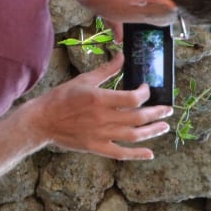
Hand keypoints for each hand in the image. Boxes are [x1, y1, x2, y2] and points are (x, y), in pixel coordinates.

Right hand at [26, 54, 172, 159]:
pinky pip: (121, 153)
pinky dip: (137, 155)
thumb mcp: (84, 79)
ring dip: (152, 132)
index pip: (133, 98)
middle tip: (168, 110)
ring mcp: (101, 135)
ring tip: (164, 127)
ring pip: (134, 135)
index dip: (145, 93)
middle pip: (139, 117)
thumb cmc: (62, 98)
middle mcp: (104, 118)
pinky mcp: (97, 148)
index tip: (147, 89)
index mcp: (100, 99)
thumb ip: (107, 70)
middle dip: (157, 113)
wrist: (43, 121)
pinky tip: (149, 153)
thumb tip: (122, 56)